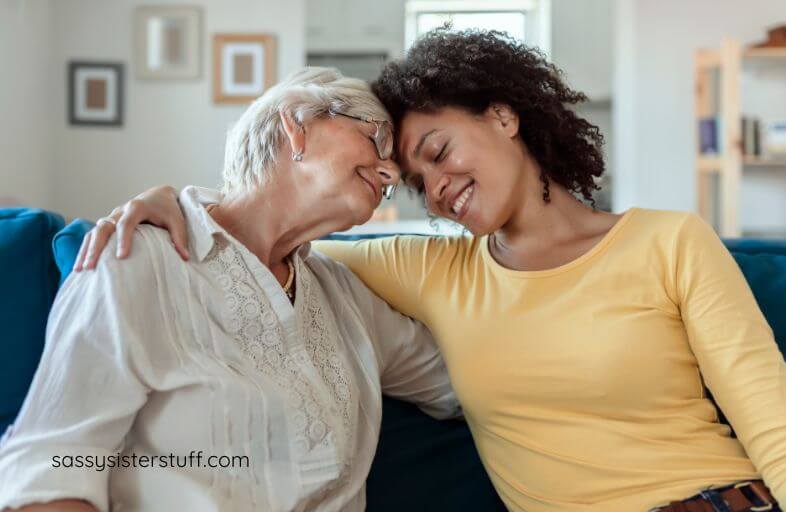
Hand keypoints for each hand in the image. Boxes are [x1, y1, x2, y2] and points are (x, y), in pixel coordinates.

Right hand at [74, 185, 188, 270]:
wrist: (158, 195)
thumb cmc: (168, 209)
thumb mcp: (177, 220)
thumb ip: (179, 237)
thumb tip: (184, 258)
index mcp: (137, 207)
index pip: (127, 223)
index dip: (123, 239)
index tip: (121, 257)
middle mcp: (120, 211)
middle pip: (103, 227)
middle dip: (96, 247)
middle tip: (91, 266)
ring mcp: (112, 217)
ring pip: (94, 232)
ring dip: (86, 250)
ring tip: (80, 270)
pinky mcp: (109, 224)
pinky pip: (94, 236)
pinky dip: (86, 249)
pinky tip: (80, 266)